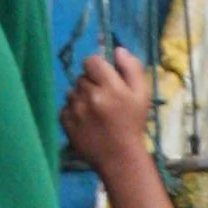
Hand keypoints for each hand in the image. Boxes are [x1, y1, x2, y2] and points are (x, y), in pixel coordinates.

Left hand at [60, 49, 152, 180]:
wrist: (119, 157)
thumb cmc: (133, 124)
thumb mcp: (142, 95)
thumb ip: (132, 69)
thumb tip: (118, 50)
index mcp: (109, 86)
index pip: (91, 61)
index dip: (98, 68)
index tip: (104, 79)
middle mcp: (90, 95)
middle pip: (81, 77)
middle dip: (91, 84)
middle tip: (103, 100)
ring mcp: (75, 109)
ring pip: (72, 91)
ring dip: (81, 98)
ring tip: (94, 113)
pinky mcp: (65, 122)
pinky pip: (65, 107)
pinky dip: (73, 111)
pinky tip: (86, 121)